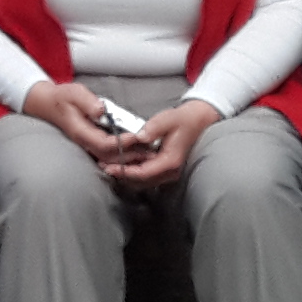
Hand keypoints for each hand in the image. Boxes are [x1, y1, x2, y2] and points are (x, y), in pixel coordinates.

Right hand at [22, 78, 140, 167]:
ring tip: (146, 153)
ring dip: (128, 157)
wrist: (48, 105)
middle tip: (149, 149)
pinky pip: (108, 155)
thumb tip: (101, 110)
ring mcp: (88, 145)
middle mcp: (85, 142)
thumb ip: (88, 102)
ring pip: (110, 158)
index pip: (104, 143)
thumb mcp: (75, 93)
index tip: (136, 135)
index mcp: (81, 132)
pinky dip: (122, 155)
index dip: (122, 142)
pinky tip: (135, 151)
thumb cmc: (62, 98)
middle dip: (130, 154)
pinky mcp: (92, 143)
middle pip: (110, 156)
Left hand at [102, 99, 216, 189]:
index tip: (109, 168)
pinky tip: (122, 164)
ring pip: (143, 181)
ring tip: (109, 166)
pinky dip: (134, 173)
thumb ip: (153, 128)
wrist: (197, 121)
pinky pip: (147, 176)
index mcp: (170, 161)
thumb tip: (139, 137)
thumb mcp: (167, 119)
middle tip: (103, 167)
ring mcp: (169, 172)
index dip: (124, 172)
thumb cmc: (182, 120)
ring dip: (126, 175)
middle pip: (141, 181)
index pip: (143, 173)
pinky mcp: (165, 170)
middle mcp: (170, 171)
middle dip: (122, 176)